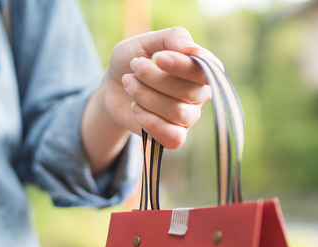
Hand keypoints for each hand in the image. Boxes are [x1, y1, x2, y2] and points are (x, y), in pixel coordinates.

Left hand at [108, 27, 218, 148]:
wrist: (114, 85)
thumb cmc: (134, 59)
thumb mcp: (147, 40)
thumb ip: (174, 38)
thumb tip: (194, 49)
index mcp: (201, 67)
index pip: (203, 70)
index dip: (180, 66)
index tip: (156, 57)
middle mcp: (201, 93)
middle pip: (187, 92)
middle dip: (153, 78)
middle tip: (134, 67)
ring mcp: (189, 116)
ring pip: (178, 113)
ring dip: (146, 96)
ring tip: (129, 84)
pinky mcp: (175, 135)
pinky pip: (174, 137)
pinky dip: (151, 123)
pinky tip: (136, 109)